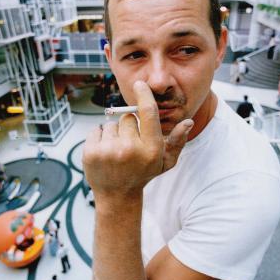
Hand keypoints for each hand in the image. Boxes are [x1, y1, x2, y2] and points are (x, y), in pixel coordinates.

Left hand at [83, 81, 193, 196]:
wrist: (117, 195)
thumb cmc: (143, 174)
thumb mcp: (165, 162)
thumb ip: (177, 141)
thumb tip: (188, 122)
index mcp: (150, 149)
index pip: (148, 112)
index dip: (144, 94)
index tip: (140, 84)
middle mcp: (130, 149)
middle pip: (128, 117)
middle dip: (129, 126)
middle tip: (129, 144)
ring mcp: (109, 151)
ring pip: (111, 124)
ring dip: (114, 134)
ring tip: (117, 152)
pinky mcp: (91, 152)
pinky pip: (96, 129)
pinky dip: (100, 138)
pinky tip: (105, 153)